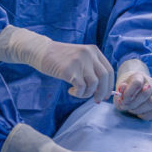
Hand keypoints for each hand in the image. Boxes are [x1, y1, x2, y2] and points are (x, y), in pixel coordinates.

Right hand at [0, 25, 114, 101]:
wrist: (41, 51)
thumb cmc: (60, 58)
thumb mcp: (80, 57)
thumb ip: (91, 68)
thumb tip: (102, 90)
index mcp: (93, 50)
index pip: (109, 70)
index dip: (109, 85)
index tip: (105, 95)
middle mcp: (89, 54)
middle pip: (104, 77)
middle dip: (102, 92)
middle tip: (96, 100)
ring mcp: (79, 61)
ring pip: (94, 84)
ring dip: (87, 94)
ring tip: (77, 92)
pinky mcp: (69, 70)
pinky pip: (81, 88)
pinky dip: (78, 94)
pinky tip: (70, 91)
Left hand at [114, 60, 151, 119]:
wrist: (136, 88)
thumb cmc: (127, 89)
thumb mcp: (121, 88)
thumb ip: (120, 91)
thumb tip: (123, 91)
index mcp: (139, 76)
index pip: (137, 83)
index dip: (129, 93)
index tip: (123, 100)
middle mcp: (151, 82)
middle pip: (145, 94)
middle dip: (133, 103)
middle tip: (125, 107)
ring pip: (151, 103)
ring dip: (139, 109)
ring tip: (131, 110)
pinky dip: (146, 115)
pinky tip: (139, 114)